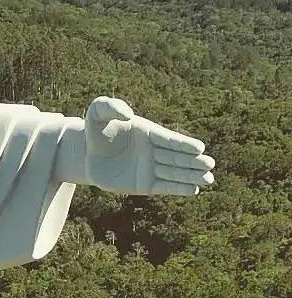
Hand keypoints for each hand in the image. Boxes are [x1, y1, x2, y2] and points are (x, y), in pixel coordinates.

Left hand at [79, 96, 214, 196]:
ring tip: (208, 179)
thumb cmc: (95, 131)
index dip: (184, 144)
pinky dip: (178, 189)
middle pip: (177, 157)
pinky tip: (194, 190)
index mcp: (149, 132)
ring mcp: (151, 168)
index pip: (169, 139)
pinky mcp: (144, 184)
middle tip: (210, 164)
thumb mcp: (98, 113)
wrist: (87, 154)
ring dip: (191, 176)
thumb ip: (110, 107)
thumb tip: (128, 114)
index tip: (199, 148)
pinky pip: (164, 187)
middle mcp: (154, 151)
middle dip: (193, 161)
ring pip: (174, 173)